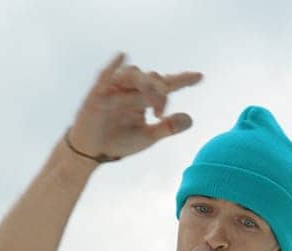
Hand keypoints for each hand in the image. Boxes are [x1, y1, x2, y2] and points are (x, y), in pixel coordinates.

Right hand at [67, 52, 201, 161]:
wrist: (92, 152)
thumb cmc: (118, 141)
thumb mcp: (148, 137)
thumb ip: (167, 127)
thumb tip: (190, 118)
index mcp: (143, 99)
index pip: (165, 85)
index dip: (182, 79)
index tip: (199, 77)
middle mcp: (131, 90)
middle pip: (151, 79)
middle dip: (160, 92)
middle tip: (161, 112)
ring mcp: (114, 90)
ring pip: (133, 75)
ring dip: (145, 85)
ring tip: (153, 101)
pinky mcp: (97, 94)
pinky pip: (105, 75)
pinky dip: (113, 66)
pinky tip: (122, 56)